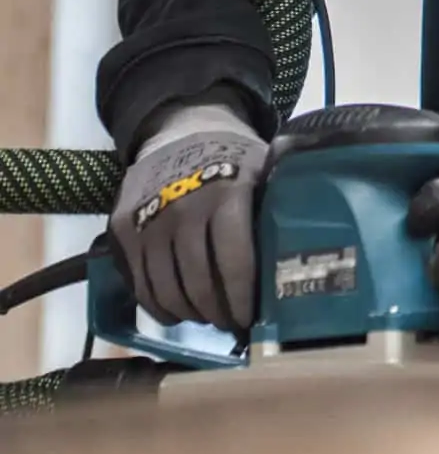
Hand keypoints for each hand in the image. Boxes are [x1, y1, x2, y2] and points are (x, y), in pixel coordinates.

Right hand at [109, 109, 267, 331]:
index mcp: (226, 194)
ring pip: (167, 291)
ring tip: (207, 317)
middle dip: (218, 314)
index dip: (242, 298)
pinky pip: (140, 285)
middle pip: (198, 284)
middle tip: (230, 324)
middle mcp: (183, 209)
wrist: (180, 129)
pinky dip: (159, 307)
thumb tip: (301, 255)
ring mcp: (149, 221)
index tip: (249, 319)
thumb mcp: (264, 170)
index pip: (234, 262)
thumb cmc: (232, 158)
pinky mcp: (123, 230)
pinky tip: (177, 310)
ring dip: (190, 314)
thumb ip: (277, 206)